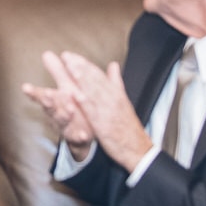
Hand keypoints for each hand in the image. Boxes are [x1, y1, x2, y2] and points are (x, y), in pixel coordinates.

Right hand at [23, 50, 93, 155]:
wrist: (82, 134)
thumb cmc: (72, 106)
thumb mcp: (64, 88)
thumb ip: (57, 72)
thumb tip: (46, 53)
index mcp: (55, 100)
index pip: (41, 94)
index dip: (33, 92)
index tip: (25, 87)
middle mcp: (57, 113)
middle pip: (50, 107)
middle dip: (48, 101)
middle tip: (47, 94)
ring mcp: (66, 126)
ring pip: (62, 121)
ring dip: (65, 115)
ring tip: (70, 109)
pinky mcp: (77, 137)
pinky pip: (78, 138)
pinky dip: (80, 136)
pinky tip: (84, 135)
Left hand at [48, 50, 152, 171]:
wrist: (138, 150)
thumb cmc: (128, 127)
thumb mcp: (123, 101)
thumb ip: (116, 83)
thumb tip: (113, 65)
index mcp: (116, 94)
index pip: (99, 75)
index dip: (85, 64)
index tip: (71, 55)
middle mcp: (113, 99)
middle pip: (95, 80)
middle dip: (80, 67)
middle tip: (67, 56)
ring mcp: (109, 112)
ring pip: (94, 91)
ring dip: (82, 78)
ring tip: (70, 67)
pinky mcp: (105, 125)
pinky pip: (94, 112)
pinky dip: (86, 102)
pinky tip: (75, 94)